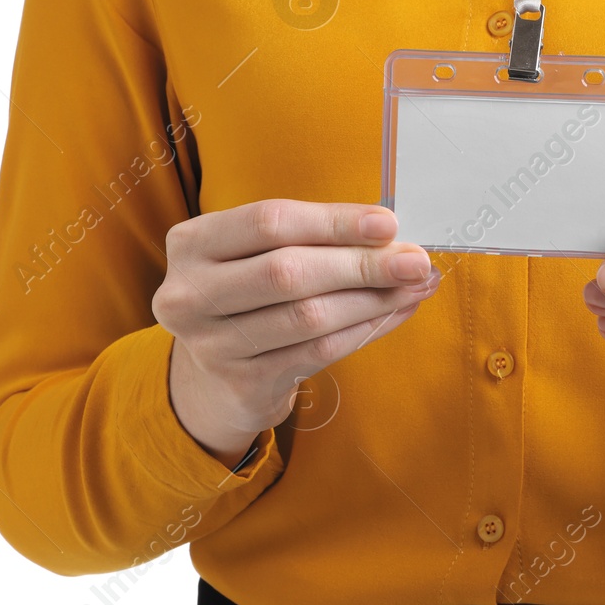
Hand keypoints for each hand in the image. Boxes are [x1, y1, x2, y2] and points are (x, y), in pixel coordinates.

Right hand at [153, 199, 441, 467]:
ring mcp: (211, 344)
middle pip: (288, 271)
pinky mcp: (242, 382)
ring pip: (308, 316)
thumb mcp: (256, 255)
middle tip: (415, 262)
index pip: (269, 222)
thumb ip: (312, 240)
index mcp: (192, 243)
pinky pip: (318, 353)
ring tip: (414, 287)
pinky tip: (393, 314)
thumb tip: (391, 237)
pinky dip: (364, 331)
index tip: (388, 224)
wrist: (213, 377)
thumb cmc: (249, 296)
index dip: (334, 221)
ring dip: (373, 300)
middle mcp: (190, 293)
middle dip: (362, 264)